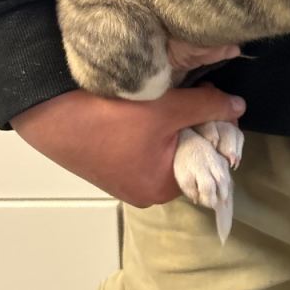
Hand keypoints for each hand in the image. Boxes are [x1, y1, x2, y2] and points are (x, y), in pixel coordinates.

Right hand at [11, 82, 245, 207]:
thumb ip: (209, 107)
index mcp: (162, 188)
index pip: (207, 162)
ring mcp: (125, 180)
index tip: (217, 106)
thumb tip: (240, 107)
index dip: (216, 132)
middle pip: (186, 156)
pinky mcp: (109, 165)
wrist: (50, 113)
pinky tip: (148, 107)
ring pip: (165, 149)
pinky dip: (151, 129)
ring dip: (172, 125)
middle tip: (194, 97)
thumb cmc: (111, 118)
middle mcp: (144, 192)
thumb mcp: (169, 109)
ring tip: (170, 99)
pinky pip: (144, 148)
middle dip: (194, 127)